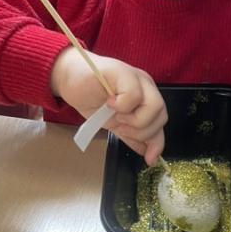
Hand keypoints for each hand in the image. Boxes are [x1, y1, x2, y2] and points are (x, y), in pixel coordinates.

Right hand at [50, 47, 166, 163]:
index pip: (160, 122)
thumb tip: (146, 153)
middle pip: (161, 115)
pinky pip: (134, 95)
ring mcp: (137, 78)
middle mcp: (146, 87)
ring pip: (154, 106)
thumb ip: (131, 136)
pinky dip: (122, 105)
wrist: (69, 79)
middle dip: (142, 131)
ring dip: (134, 119)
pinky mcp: (124, 72)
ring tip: (116, 116)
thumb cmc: (91, 97)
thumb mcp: (114, 122)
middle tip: (121, 127)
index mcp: (147, 97)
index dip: (157, 142)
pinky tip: (109, 103)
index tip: (149, 159)